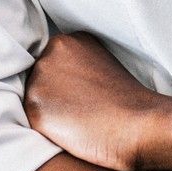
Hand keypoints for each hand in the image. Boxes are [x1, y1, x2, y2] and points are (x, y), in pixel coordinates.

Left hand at [22, 30, 171, 170]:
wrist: (139, 123)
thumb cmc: (128, 100)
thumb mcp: (101, 64)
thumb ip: (76, 65)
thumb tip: (58, 80)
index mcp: (67, 40)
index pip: (51, 63)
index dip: (65, 83)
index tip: (85, 94)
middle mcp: (48, 54)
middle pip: (37, 79)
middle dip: (53, 94)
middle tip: (82, 107)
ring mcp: (40, 81)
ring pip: (33, 100)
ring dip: (49, 112)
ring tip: (79, 119)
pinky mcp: (36, 109)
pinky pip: (32, 122)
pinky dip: (49, 129)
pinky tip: (72, 130)